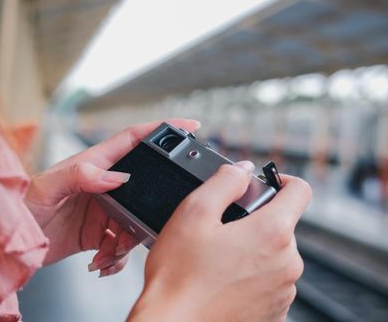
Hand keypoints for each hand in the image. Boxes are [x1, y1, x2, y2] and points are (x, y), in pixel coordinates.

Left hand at [25, 119, 200, 276]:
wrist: (8, 243)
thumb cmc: (19, 205)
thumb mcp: (47, 186)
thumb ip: (80, 175)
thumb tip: (116, 176)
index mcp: (92, 164)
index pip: (132, 139)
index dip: (161, 129)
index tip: (189, 125)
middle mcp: (101, 184)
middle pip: (143, 188)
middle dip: (151, 208)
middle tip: (139, 227)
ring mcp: (102, 210)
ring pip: (135, 222)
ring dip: (129, 242)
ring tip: (108, 253)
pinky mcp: (98, 233)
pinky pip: (121, 245)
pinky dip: (117, 258)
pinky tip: (101, 262)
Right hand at [129, 162, 310, 321]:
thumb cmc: (179, 276)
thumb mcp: (193, 213)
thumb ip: (224, 182)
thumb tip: (242, 170)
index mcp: (272, 233)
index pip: (299, 190)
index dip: (281, 179)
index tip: (262, 186)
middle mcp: (287, 264)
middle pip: (282, 224)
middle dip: (256, 219)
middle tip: (220, 229)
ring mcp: (283, 291)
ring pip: (274, 254)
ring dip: (253, 249)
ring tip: (217, 258)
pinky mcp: (274, 312)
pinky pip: (269, 281)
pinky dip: (252, 276)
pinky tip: (222, 280)